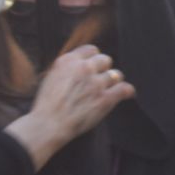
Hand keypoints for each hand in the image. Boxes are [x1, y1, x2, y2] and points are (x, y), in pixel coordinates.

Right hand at [5, 45, 134, 170]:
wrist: (48, 124)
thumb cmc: (47, 106)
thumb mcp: (52, 77)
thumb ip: (68, 68)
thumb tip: (83, 64)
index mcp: (68, 61)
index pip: (92, 50)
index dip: (94, 59)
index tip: (94, 68)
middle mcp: (84, 68)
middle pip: (106, 60)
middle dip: (104, 70)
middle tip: (99, 82)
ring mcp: (96, 83)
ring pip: (116, 74)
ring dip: (113, 82)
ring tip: (107, 91)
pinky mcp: (105, 98)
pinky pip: (125, 88)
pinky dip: (127, 91)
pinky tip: (127, 94)